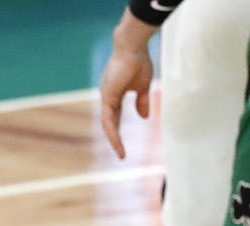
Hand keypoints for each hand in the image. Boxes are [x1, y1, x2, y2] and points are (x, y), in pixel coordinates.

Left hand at [99, 9, 158, 157]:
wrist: (133, 47)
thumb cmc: (138, 61)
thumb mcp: (142, 86)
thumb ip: (142, 102)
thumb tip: (144, 118)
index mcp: (115, 95)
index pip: (116, 117)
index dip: (119, 129)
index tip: (124, 142)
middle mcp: (108, 97)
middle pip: (110, 123)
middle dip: (115, 138)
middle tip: (121, 153)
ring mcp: (106, 97)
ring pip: (108, 123)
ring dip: (114, 139)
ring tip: (120, 153)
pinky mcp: (107, 96)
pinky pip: (108, 118)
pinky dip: (112, 130)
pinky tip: (116, 141)